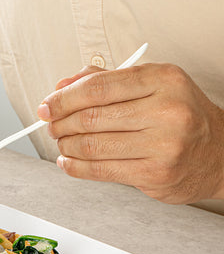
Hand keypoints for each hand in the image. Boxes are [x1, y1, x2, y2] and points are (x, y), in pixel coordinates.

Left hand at [37, 63, 223, 203]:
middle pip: (91, 118)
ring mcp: (162, 145)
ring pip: (92, 146)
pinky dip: (75, 167)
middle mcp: (166, 110)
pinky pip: (101, 171)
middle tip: (52, 127)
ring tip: (62, 144)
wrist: (218, 153)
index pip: (98, 88)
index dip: (64, 99)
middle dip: (61, 124)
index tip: (47, 106)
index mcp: (162, 79)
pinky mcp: (155, 174)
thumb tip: (62, 87)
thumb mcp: (150, 86)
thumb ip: (105, 81)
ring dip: (66, 147)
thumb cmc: (178, 116)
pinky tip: (68, 162)